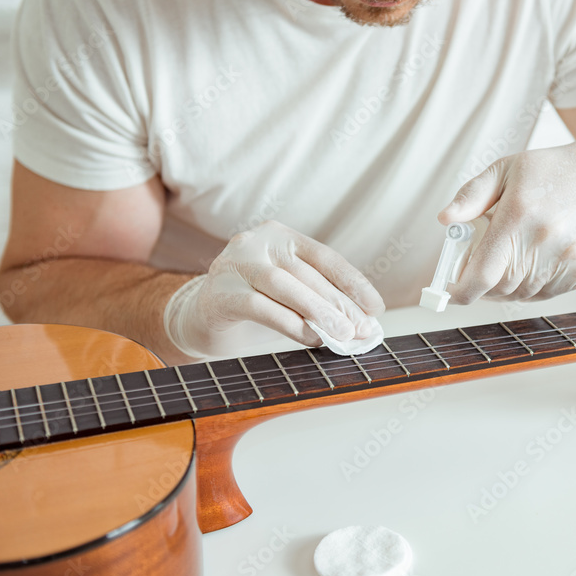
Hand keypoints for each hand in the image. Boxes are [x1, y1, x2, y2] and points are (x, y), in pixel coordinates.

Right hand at [163, 220, 384, 358]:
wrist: (199, 320)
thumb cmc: (255, 306)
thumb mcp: (290, 296)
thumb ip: (320, 301)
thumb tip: (362, 323)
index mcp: (279, 236)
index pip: (325, 257)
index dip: (353, 283)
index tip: (375, 308)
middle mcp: (256, 243)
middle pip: (307, 274)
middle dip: (339, 304)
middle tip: (362, 329)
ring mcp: (234, 265)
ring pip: (284, 285)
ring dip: (318, 312)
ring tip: (343, 335)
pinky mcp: (219, 292)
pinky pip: (260, 306)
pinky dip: (290, 323)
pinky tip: (311, 338)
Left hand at [439, 125, 575, 302]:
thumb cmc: (558, 170)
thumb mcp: (508, 168)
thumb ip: (472, 195)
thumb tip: (446, 219)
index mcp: (519, 213)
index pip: (482, 273)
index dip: (462, 290)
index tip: (451, 292)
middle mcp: (545, 240)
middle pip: (499, 288)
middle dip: (482, 285)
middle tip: (479, 268)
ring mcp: (569, 260)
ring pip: (522, 295)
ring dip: (506, 287)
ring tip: (509, 260)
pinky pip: (547, 294)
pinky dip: (532, 287)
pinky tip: (533, 263)